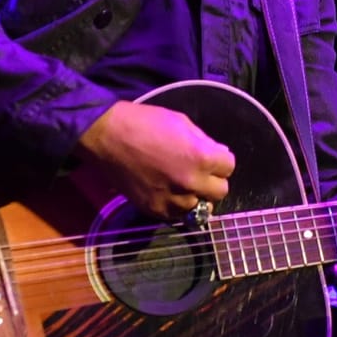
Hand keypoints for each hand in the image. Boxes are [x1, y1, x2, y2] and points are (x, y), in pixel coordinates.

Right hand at [74, 100, 234, 221]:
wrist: (106, 137)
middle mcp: (191, 183)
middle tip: (198, 171)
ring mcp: (173, 200)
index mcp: (201, 157)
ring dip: (195, 195)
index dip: (220, 160)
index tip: (211, 157)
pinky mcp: (155, 210)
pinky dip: (176, 205)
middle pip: (220, 191)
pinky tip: (166, 191)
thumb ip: (204, 141)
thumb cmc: (143, 122)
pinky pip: (177, 215)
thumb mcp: (181, 121)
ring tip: (180, 183)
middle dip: (212, 180)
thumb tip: (219, 153)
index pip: (229, 167)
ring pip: (200, 207)